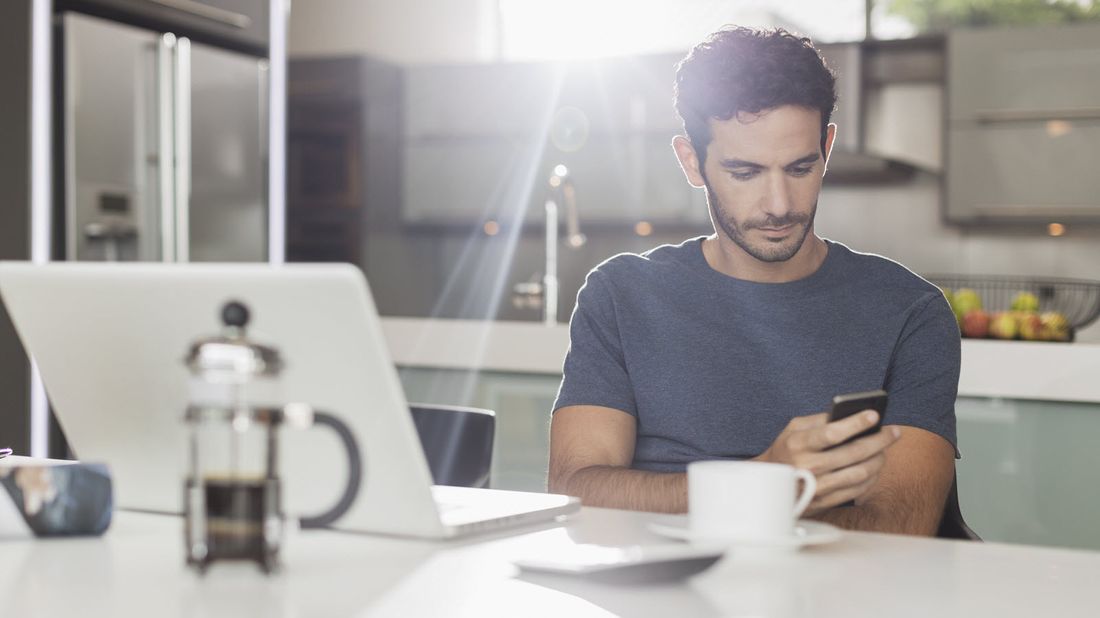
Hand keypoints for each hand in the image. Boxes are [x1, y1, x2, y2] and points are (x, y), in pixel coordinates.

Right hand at [756, 411, 900, 516]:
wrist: (770, 485)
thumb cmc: (786, 450)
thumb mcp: (794, 429)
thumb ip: (820, 420)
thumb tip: (852, 415)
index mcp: (798, 445)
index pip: (832, 433)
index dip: (856, 423)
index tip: (875, 415)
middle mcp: (808, 467)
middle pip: (854, 453)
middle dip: (879, 440)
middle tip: (893, 432)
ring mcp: (818, 487)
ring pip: (861, 472)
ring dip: (879, 459)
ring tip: (886, 448)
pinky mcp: (826, 502)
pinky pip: (858, 489)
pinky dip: (872, 476)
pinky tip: (876, 465)